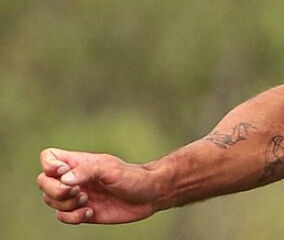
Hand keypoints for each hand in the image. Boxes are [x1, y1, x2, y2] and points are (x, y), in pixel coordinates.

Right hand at [37, 148, 161, 224]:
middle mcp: (74, 178)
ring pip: (51, 201)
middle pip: (43, 182)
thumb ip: (86, 171)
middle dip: (55, 190)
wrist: (149, 195)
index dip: (49, 166)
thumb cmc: (132, 177)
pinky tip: (91, 212)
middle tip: (78, 192)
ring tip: (87, 200)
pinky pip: (62, 217)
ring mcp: (77, 195)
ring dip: (66, 204)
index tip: (64, 172)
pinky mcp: (82, 211)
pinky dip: (73, 217)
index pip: (48, 158)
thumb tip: (63, 179)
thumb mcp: (110, 169)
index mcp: (78, 162)